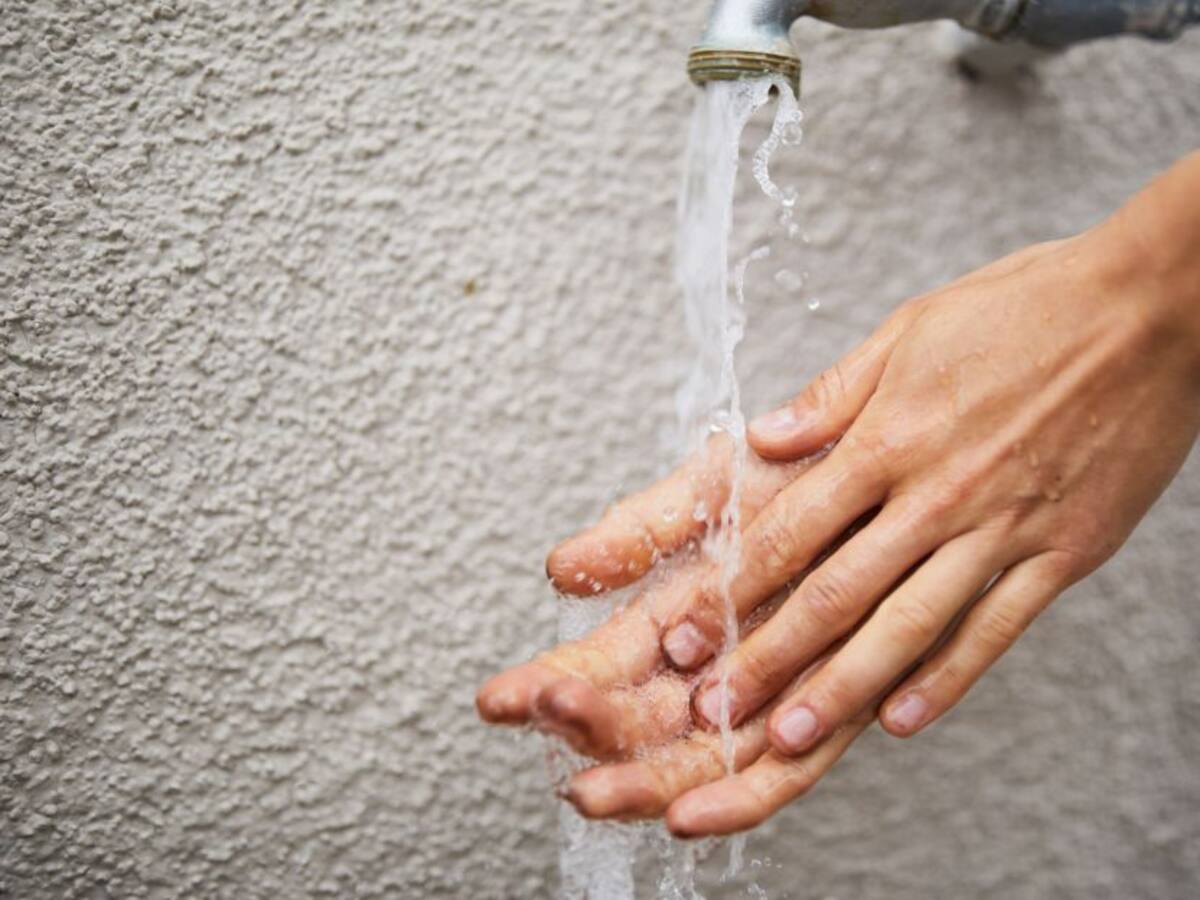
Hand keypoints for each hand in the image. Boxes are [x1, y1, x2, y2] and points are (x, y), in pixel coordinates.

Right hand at [478, 441, 873, 833]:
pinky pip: (782, 773)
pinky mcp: (835, 709)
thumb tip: (562, 570)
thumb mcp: (711, 491)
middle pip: (638, 722)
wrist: (895, 462)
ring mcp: (770, 694)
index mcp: (675, 614)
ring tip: (591, 789)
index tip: (501, 699)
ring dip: (640, 779)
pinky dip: (736, 798)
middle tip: (547, 723)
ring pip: (697, 759)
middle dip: (585, 732)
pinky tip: (686, 817)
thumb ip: (642, 532)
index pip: (598, 664)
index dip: (547, 684)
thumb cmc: (803, 473)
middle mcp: (716, 666)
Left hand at [664, 154, 1199, 764]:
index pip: (791, 529)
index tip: (688, 631)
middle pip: (837, 591)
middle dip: (769, 655)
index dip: (731, 587)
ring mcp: (1002, 529)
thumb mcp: (911, 330)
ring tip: (792, 736)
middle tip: (716, 709)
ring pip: (908, 624)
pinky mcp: (1061, 553)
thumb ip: (833, 395)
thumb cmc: (1025, 309)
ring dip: (845, 686)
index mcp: (890, 438)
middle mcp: (938, 494)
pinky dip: (949, 679)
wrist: (1153, 310)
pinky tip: (903, 721)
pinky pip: (995, 628)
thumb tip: (763, 437)